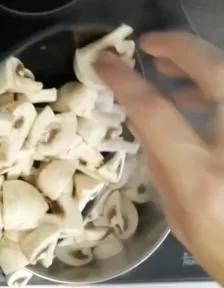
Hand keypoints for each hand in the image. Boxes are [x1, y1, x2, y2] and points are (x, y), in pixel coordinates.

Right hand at [94, 32, 223, 284]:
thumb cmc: (217, 246)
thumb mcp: (175, 211)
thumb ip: (158, 162)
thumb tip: (141, 120)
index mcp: (199, 177)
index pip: (155, 113)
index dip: (126, 82)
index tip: (105, 63)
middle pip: (214, 74)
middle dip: (180, 49)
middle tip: (150, 43)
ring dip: (197, 65)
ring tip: (167, 66)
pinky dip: (212, 89)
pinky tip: (194, 96)